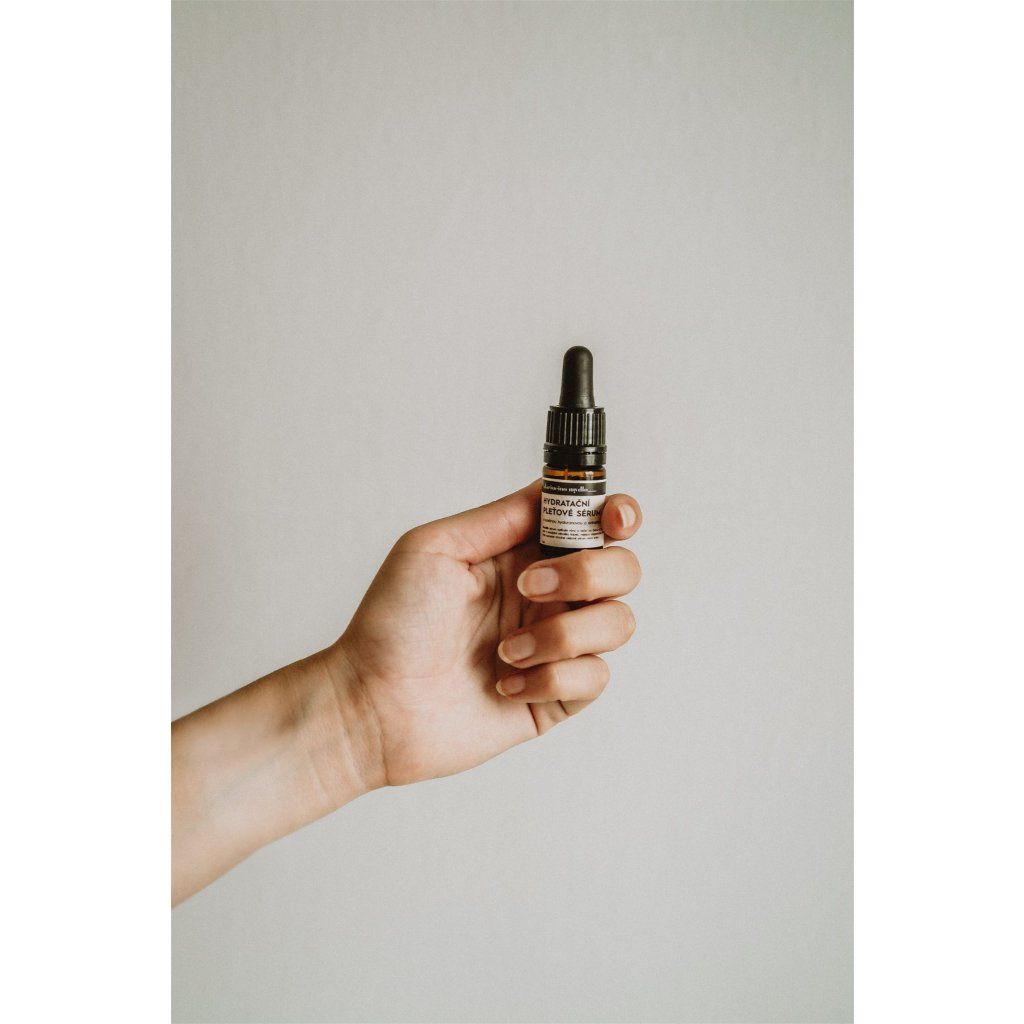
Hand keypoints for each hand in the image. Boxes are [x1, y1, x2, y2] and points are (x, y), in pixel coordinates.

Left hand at [326, 480, 642, 787]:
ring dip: (562, 635)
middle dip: (588, 573)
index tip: (612, 519)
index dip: (617, 514)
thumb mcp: (434, 548)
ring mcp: (555, 646)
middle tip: (531, 588)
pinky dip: (550, 678)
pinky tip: (503, 684)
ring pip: (617, 623)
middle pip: (622, 569)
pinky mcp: (556, 696)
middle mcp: (548, 596)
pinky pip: (594, 677)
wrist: (373, 705)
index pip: (592, 524)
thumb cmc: (391, 625)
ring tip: (506, 650)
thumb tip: (550, 489)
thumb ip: (500, 517)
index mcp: (522, 555)